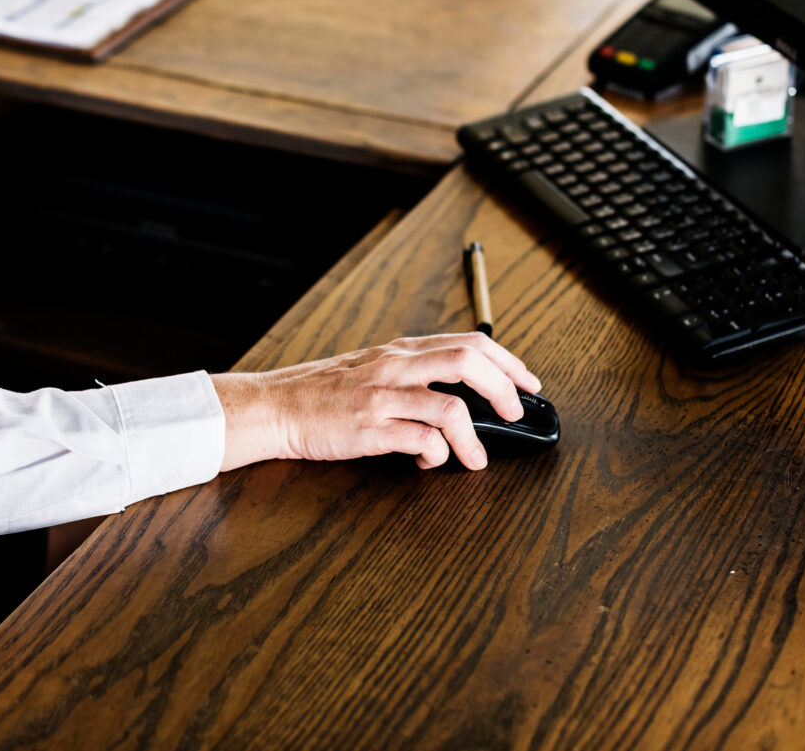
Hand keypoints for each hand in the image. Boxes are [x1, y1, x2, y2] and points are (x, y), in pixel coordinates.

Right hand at [210, 333, 540, 472]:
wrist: (276, 407)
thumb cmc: (321, 393)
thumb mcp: (371, 367)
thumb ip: (412, 373)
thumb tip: (459, 392)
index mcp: (401, 351)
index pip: (469, 342)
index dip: (508, 362)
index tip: (529, 383)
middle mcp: (396, 367)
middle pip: (468, 361)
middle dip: (504, 389)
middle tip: (515, 414)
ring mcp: (384, 397)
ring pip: (451, 407)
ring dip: (474, 439)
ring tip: (475, 459)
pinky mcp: (371, 429)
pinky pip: (421, 442)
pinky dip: (435, 457)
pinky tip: (428, 463)